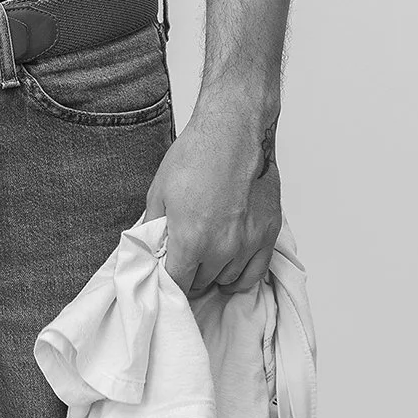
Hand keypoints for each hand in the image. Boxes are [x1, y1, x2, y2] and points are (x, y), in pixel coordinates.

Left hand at [145, 98, 280, 298]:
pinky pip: (255, 273)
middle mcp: (222, 248)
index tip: (164, 277)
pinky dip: (239, 276)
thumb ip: (153, 227)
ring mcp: (249, 243)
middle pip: (202, 283)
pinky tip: (228, 270)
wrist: (232, 134)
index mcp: (191, 240)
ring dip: (213, 275)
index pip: (176, 282)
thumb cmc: (195, 157)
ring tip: (203, 261)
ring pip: (228, 280)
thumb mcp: (158, 192)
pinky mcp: (268, 234)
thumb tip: (149, 247)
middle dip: (188, 276)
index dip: (167, 281)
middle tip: (182, 263)